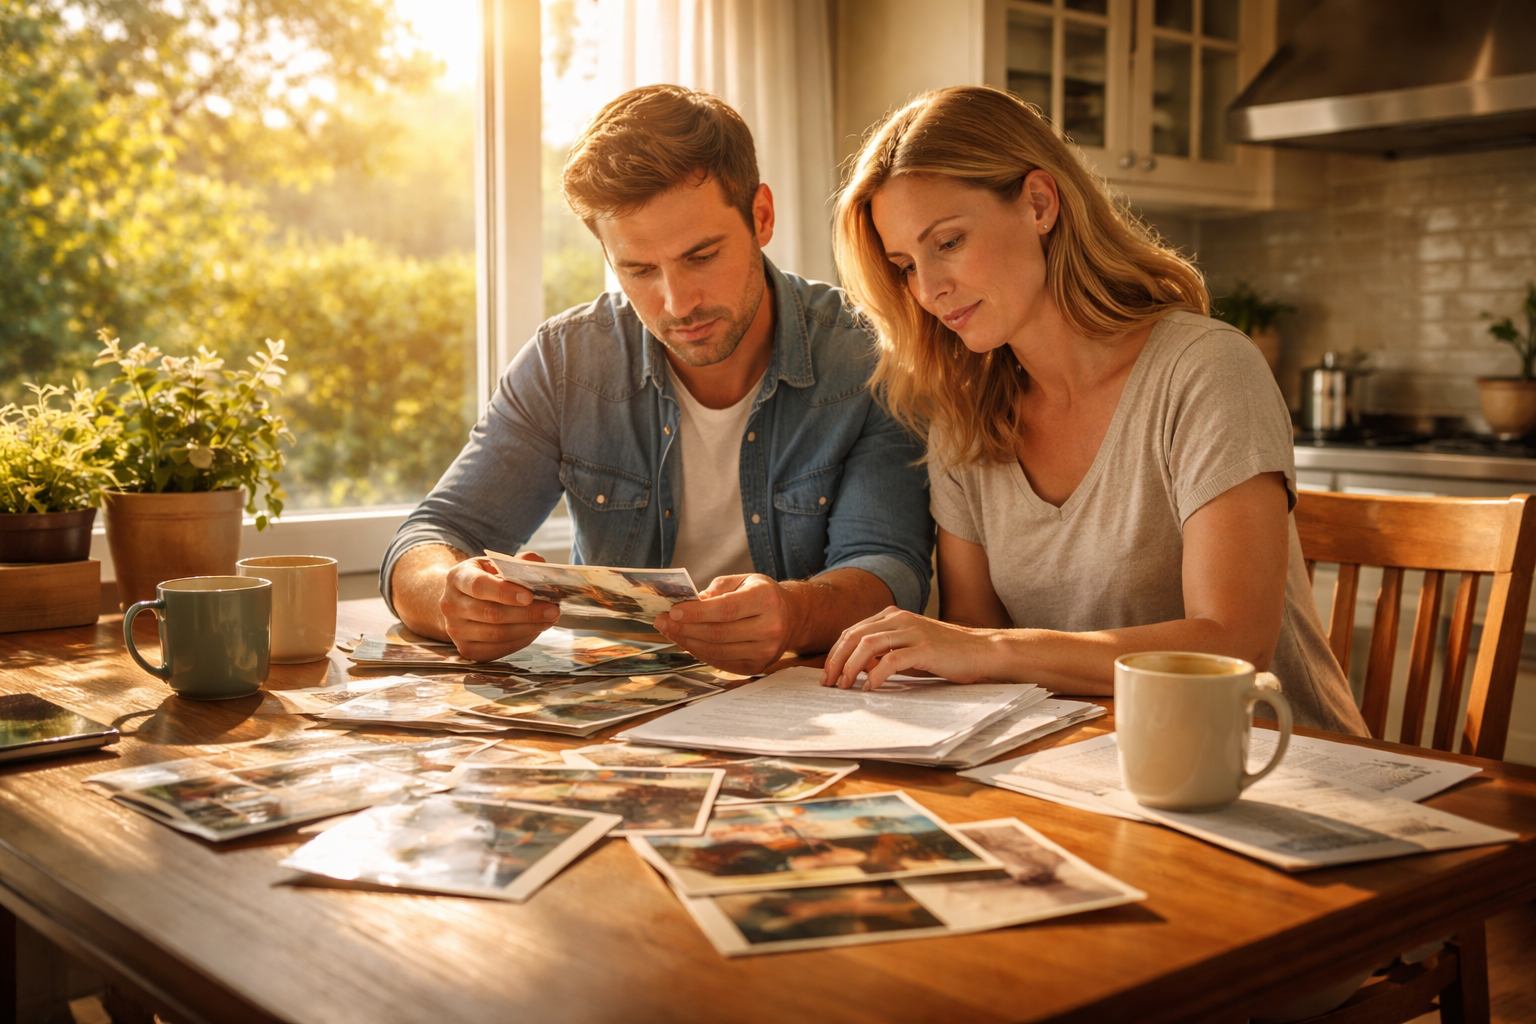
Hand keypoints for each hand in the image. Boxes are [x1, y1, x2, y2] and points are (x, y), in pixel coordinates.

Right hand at [439, 552, 560, 660]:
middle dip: (527, 613)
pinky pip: (497, 649)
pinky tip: (534, 630)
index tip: (530, 596)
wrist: (460, 600)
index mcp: (457, 578)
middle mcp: (450, 605)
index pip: (479, 586)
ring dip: (528, 628)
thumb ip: (516, 562)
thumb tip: (538, 564)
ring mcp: (455, 630)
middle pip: (491, 614)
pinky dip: (520, 641)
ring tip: (548, 620)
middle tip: (553, 610)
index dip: (505, 592)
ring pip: (496, 634)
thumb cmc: (484, 579)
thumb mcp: (494, 564)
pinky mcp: (466, 649)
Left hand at [653, 573, 799, 674]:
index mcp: (766, 600)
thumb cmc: (763, 596)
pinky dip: (700, 652)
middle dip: (685, 628)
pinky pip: (721, 662)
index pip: (726, 609)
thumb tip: (687, 604)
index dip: (696, 612)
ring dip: (688, 642)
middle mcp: (770, 628)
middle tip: (663, 622)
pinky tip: (687, 642)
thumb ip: (716, 590)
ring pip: (717, 651)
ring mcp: (765, 652)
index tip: (673, 611)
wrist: (792, 618)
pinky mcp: (757, 666)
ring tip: (670, 632)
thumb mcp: (744, 580)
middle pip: (718, 633)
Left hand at [819, 607, 999, 689]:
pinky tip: (871, 688)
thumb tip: (857, 667)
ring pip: (868, 645)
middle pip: (854, 636)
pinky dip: (876, 675)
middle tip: (829, 682)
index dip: (836, 652)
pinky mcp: (924, 648)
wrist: (980, 651)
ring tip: (845, 685)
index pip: (853, 631)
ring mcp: (912, 631)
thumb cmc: (943, 653)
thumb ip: (883, 652)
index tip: (828, 673)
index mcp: (892, 615)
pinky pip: (891, 660)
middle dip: (837, 660)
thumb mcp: (908, 648)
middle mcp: (899, 618)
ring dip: (851, 667)